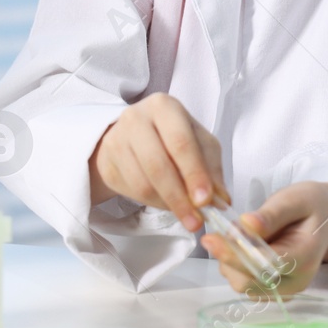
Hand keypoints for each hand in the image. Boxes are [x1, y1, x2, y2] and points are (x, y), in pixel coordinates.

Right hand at [89, 93, 229, 231]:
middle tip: (195, 221)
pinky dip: (152, 203)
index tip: (205, 201)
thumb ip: (212, 169)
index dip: (194, 174)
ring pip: (142, 183)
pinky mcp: (106, 161)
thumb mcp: (199, 143)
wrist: (134, 135)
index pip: (181, 143)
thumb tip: (221, 200)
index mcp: (164, 107)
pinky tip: (165, 201)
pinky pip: (131, 191)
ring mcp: (116, 139)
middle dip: (179, 198)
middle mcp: (136, 118)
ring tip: (183, 212)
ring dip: (167, 204)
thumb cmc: (172, 135)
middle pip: (158, 165)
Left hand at [200, 181, 327, 295]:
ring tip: (238, 235)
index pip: (266, 264)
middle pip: (249, 281)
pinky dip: (235, 266)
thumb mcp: (295, 199)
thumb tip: (247, 224)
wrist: (325, 218)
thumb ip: (272, 214)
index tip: (210, 239)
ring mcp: (284, 290)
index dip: (236, 254)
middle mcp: (296, 281)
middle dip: (228, 258)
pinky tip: (241, 246)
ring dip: (230, 261)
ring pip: (242, 285)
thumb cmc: (311, 205)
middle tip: (218, 233)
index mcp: (306, 256)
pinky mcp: (273, 291)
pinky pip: (245, 283)